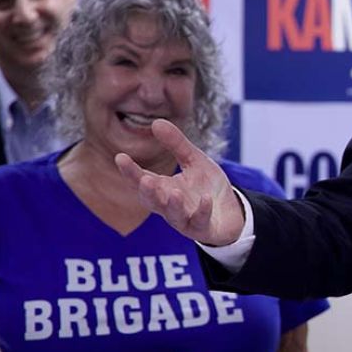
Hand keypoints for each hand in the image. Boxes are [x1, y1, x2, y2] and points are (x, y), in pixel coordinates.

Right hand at [114, 119, 244, 245]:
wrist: (231, 212)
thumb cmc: (207, 187)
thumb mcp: (194, 161)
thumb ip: (176, 144)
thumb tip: (156, 122)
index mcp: (163, 189)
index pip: (142, 180)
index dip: (131, 171)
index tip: (120, 157)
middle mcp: (170, 206)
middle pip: (153, 201)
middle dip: (147, 192)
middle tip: (144, 180)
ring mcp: (185, 219)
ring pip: (173, 216)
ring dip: (173, 206)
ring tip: (174, 193)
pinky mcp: (203, 228)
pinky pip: (200, 222)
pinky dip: (202, 211)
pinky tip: (205, 200)